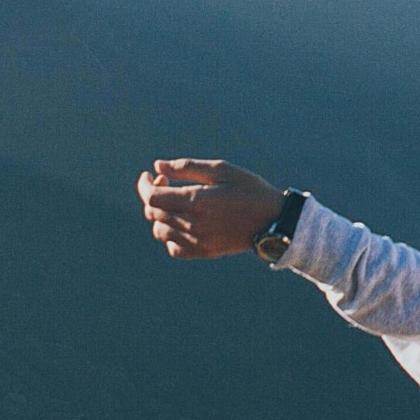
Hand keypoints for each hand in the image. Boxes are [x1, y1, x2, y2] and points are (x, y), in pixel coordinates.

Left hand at [137, 158, 282, 258]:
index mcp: (197, 201)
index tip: (148, 176)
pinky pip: (174, 249)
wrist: (273, 220)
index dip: (145, 186)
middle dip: (153, 195)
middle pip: (154, 213)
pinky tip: (181, 223)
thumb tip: (157, 166)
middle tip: (166, 182)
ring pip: (161, 231)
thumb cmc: (249, 189)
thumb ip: (187, 167)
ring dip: (160, 215)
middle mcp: (193, 224)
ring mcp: (198, 241)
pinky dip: (170, 236)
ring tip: (174, 203)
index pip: (153, 198)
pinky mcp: (204, 252)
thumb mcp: (221, 170)